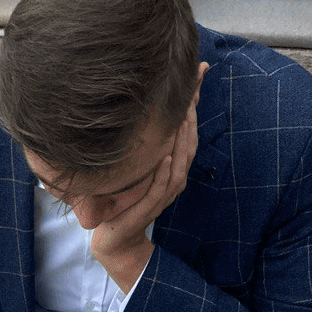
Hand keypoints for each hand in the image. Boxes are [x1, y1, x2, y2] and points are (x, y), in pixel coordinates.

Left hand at [91, 67, 205, 291]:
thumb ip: (141, 146)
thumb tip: (136, 115)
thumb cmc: (122, 202)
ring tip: (183, 115)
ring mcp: (163, 193)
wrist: (115, 238)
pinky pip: (162, 186)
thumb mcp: (132, 168)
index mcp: (172, 166)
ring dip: (182, 138)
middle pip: (188, 140)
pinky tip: (165, 155)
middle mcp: (173, 177)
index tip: (196, 73)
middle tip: (194, 84)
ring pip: (180, 161)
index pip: (186, 130)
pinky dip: (165, 171)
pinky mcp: (149, 208)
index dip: (192, 103)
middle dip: (191, 113)